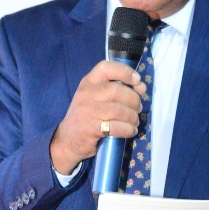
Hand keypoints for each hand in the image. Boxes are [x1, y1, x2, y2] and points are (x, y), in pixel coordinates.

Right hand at [49, 59, 146, 173]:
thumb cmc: (87, 117)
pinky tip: (130, 131)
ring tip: (134, 122)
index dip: (125, 72)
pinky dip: (128, 129)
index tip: (137, 81)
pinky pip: (116, 127)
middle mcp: (86, 94)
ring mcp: (86, 111)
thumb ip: (116, 90)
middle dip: (134, 100)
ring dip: (132, 117)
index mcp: (88, 82)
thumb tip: (141, 87)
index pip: (106, 68)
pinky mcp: (89, 129)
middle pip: (117, 90)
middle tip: (138, 109)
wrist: (67, 141)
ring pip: (119, 110)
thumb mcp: (95, 98)